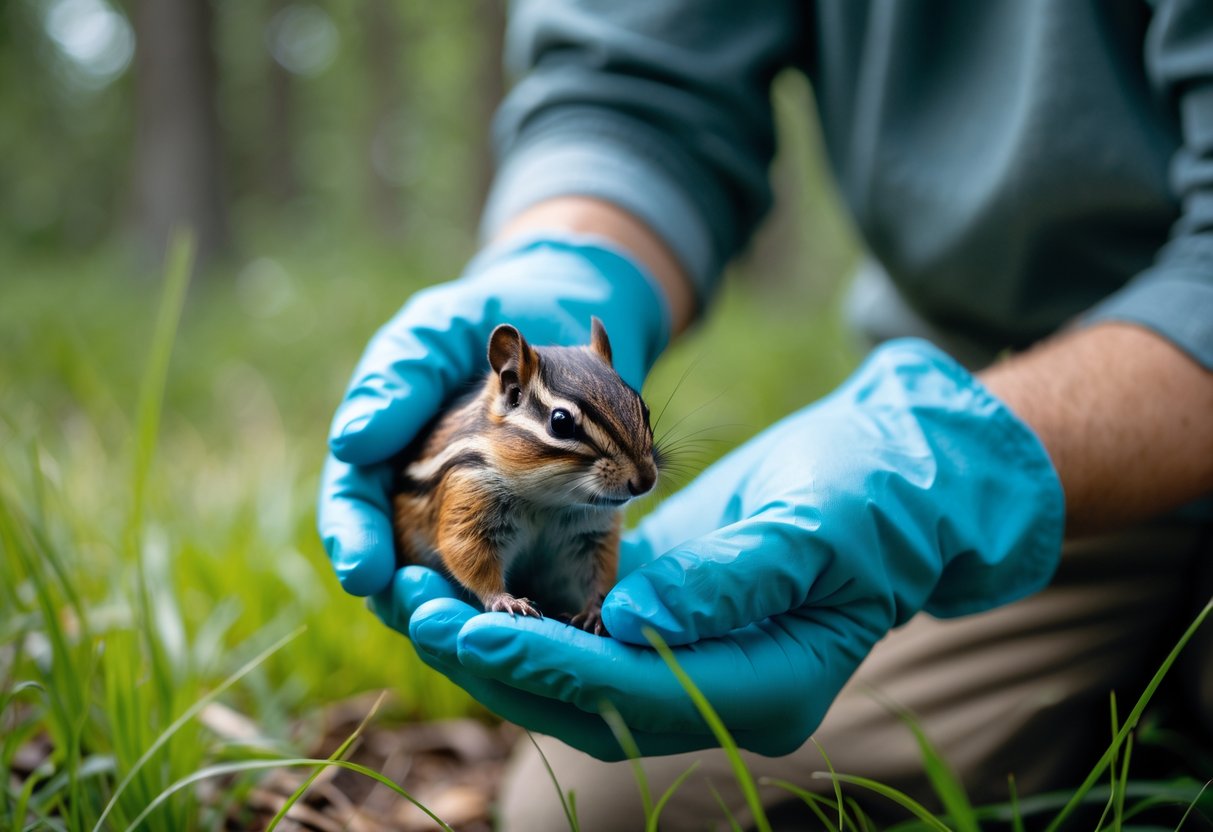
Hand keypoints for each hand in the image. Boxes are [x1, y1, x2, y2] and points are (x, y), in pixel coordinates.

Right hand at [317, 235, 668, 596]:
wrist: (566, 314)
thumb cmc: (484, 321)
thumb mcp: (433, 332)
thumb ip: (396, 379)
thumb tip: (352, 442)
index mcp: (386, 456)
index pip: (354, 506)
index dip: (354, 541)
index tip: (362, 572)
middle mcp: (424, 502)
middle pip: (399, 567)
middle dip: (410, 599)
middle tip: (425, 612)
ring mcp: (480, 524)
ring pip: (460, 590)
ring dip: (471, 617)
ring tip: (492, 623)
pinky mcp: (538, 535)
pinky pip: (529, 583)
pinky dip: (538, 606)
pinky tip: (555, 617)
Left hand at [376, 339, 1064, 758]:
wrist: (900, 473)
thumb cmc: (876, 496)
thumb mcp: (817, 526)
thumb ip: (732, 579)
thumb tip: (634, 620)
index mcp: (765, 692)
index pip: (636, 691)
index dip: (549, 663)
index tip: (470, 630)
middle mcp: (716, 695)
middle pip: (584, 698)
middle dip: (493, 657)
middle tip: (410, 608)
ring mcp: (688, 661)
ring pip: (568, 671)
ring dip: (489, 637)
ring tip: (412, 594)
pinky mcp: (664, 620)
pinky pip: (577, 629)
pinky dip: (518, 609)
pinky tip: (463, 576)